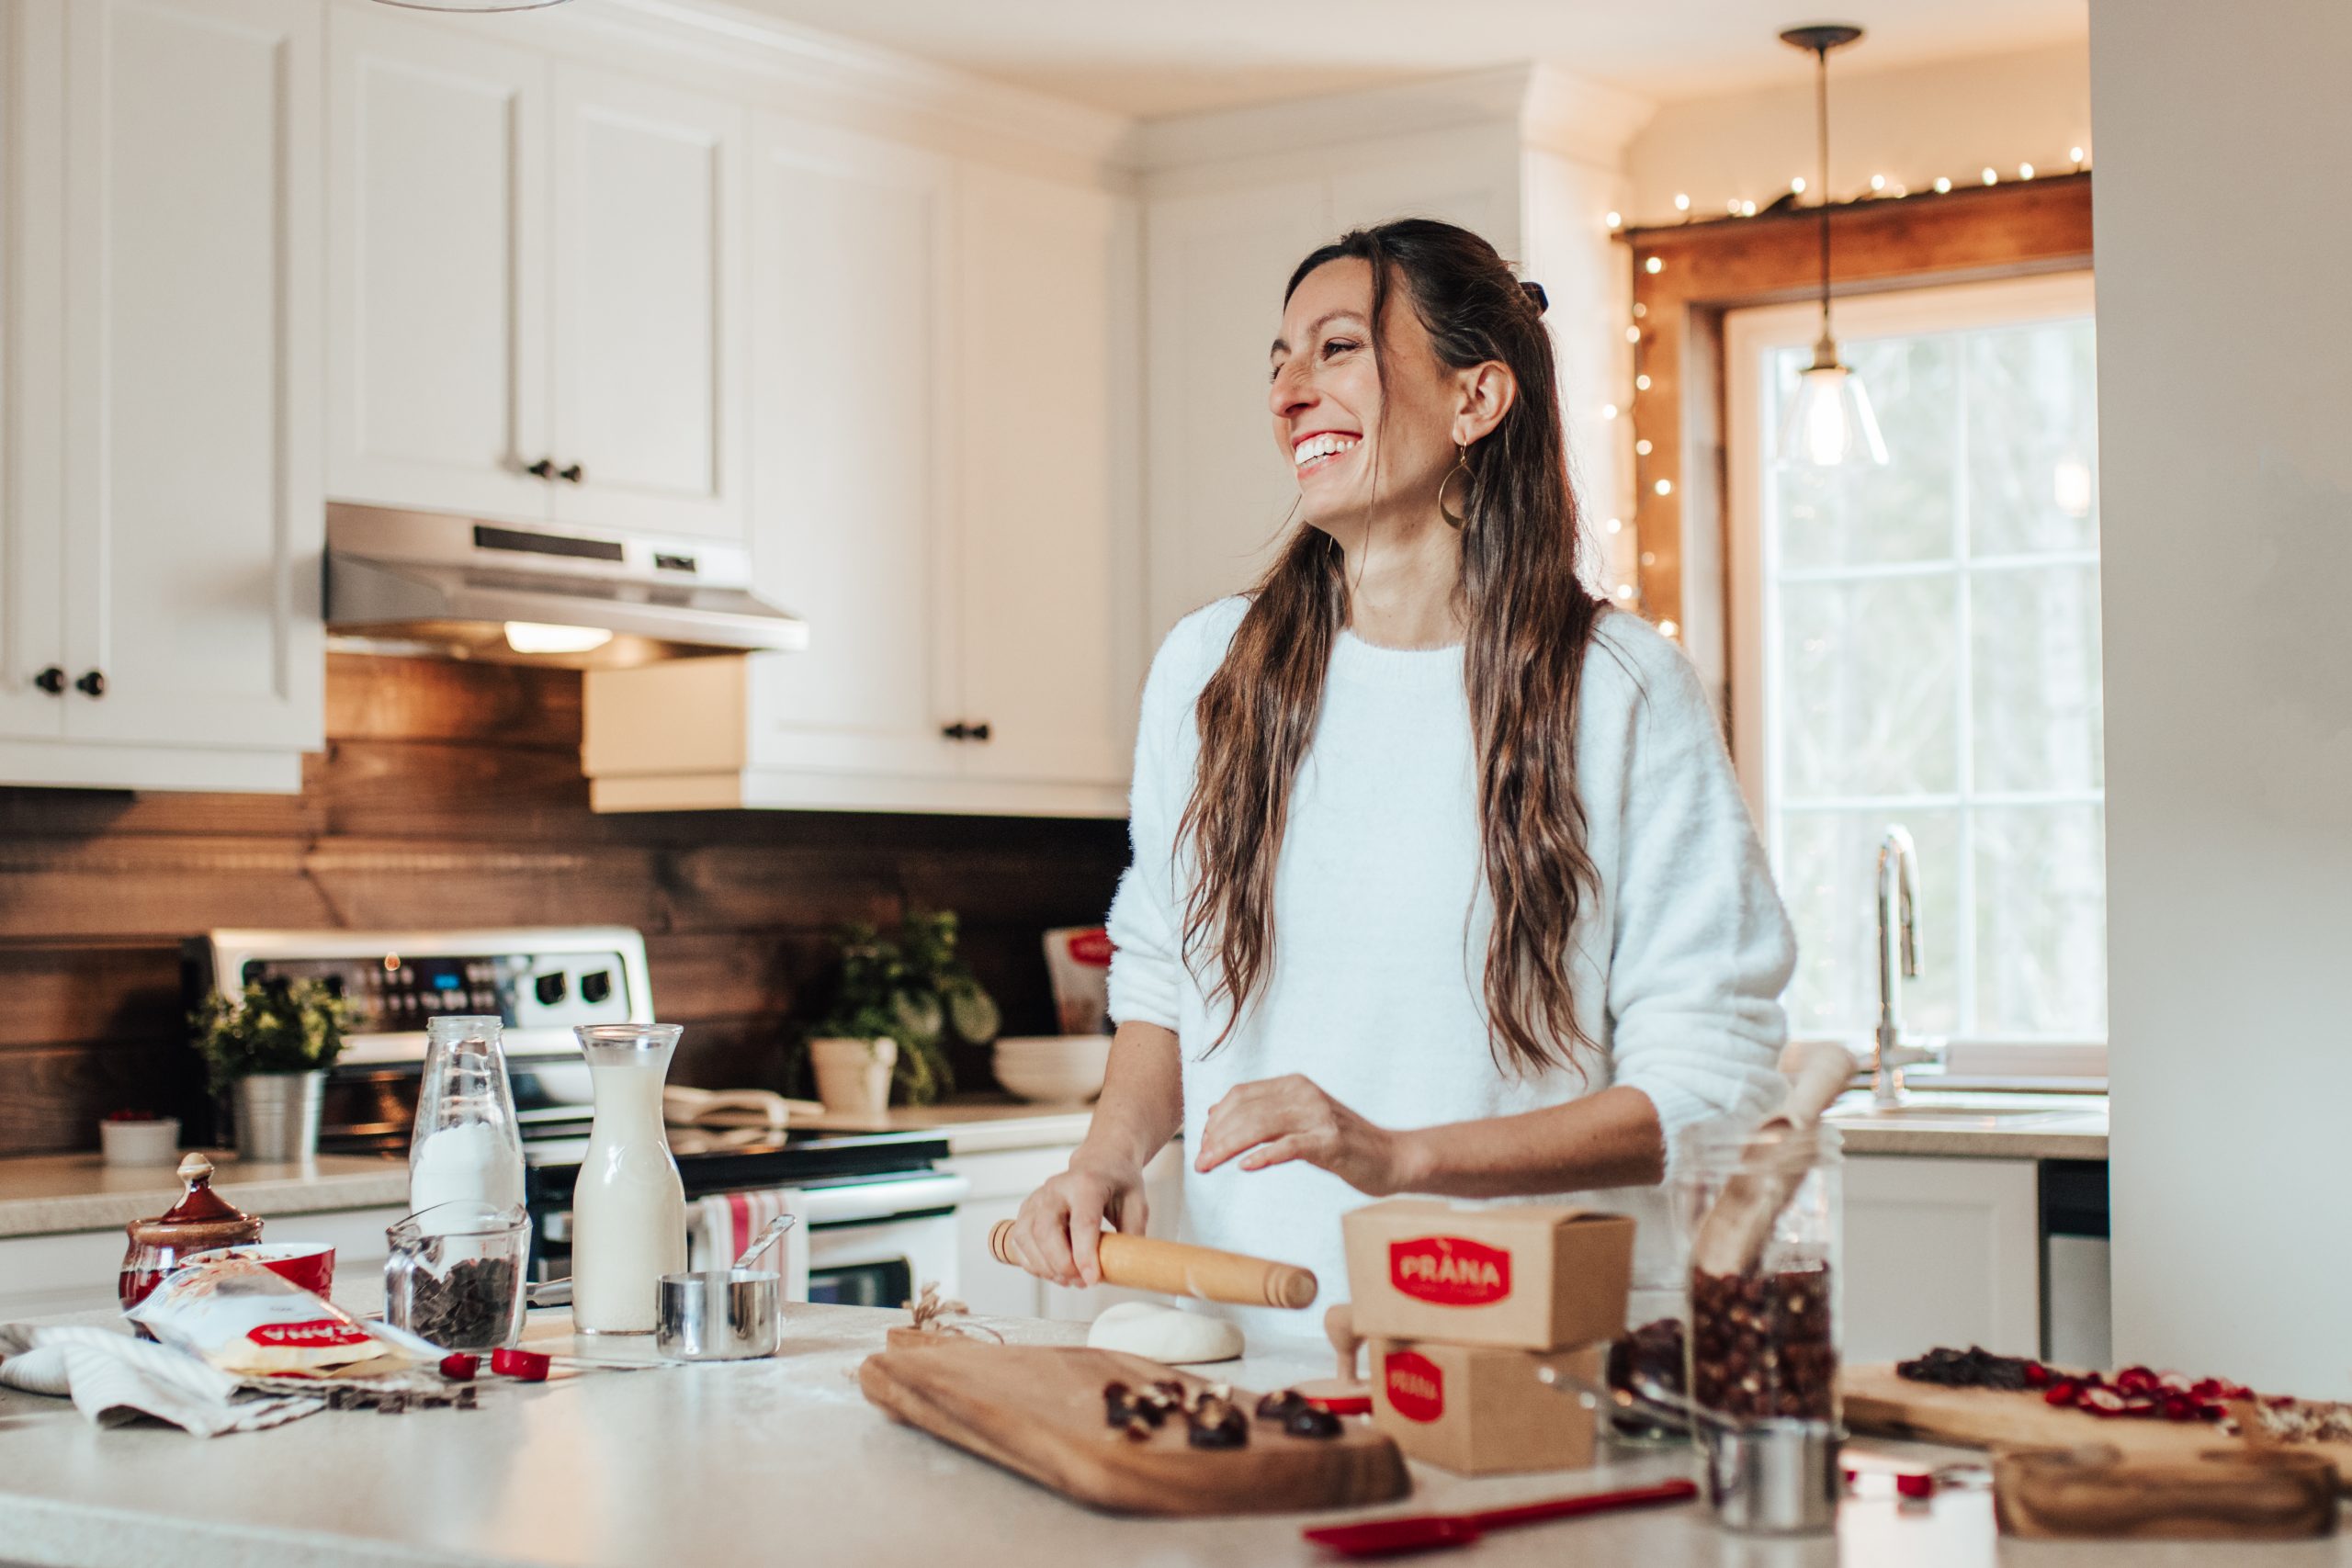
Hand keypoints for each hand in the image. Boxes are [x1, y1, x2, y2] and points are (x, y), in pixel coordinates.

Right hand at [1008, 1158, 1147, 1288]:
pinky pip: (1019, 1240)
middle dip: (1061, 1264)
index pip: (1082, 1221)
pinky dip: (1032, 1262)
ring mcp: (1038, 1198)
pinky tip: (1053, 1271)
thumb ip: (1133, 1235)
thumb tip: (1128, 1269)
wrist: (1100, 1162)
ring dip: (1045, 1266)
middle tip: (1082, 1282)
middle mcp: (1057, 1188)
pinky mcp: (1027, 1209)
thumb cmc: (1118, 1183)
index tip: (1092, 1280)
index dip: (1085, 1254)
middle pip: (1045, 1230)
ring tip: (1070, 1280)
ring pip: (1026, 1237)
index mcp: (1087, 1183)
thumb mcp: (1136, 1204)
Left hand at [1194, 1074, 1415, 1195]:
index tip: (1201, 1144)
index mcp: (1293, 1084)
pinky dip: (1264, 1155)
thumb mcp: (1300, 1120)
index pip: (1240, 1095)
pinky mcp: (1330, 1142)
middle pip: (1245, 1111)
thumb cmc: (1341, 1143)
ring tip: (1210, 1165)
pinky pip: (1289, 1146)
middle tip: (1199, 1162)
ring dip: (1229, 1148)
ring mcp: (1318, 1116)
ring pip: (1260, 1127)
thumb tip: (1215, 1115)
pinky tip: (1246, 1167)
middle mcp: (1304, 1094)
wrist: (1390, 1157)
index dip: (1216, 1119)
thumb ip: (1264, 1113)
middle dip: (1216, 1138)